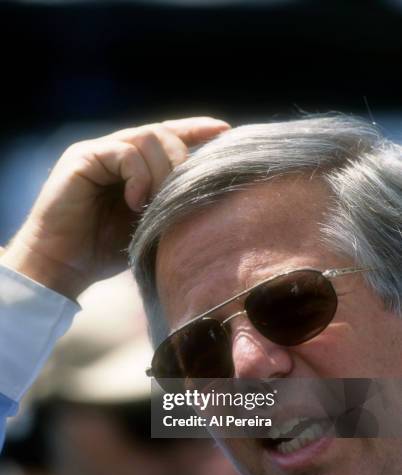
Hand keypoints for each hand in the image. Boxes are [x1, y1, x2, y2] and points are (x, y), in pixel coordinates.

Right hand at [0, 117, 229, 297]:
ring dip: (162, 170)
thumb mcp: (147, 224)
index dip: (197, 131)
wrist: (62, 265)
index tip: (225, 133)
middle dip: (182, 160)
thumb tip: (205, 193)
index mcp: (133, 165)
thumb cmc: (104, 250)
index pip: (169, 136)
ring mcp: (99, 152)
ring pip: (147, 137)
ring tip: (155, 203)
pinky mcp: (83, 159)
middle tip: (185, 191)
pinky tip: (136, 202)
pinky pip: (124, 153)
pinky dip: (138, 177)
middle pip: (163, 134)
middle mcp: (116, 151)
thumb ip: (167, 203)